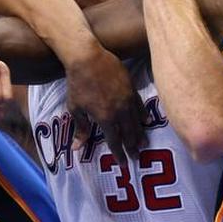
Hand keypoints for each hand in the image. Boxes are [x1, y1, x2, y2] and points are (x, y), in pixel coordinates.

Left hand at [65, 47, 145, 162]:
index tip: (124, 164)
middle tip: (137, 158)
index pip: (115, 142)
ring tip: (144, 144)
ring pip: (137, 122)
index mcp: (106, 119)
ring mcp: (128, 100)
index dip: (119, 154)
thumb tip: (77, 149)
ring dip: (140, 135)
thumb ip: (81, 129)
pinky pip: (140, 106)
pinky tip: (147, 122)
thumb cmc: (78, 84)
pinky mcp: (132, 89)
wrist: (88, 57)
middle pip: (129, 134)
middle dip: (132, 148)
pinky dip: (143, 115)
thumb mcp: (75, 108)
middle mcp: (120, 112)